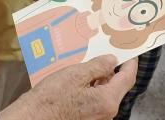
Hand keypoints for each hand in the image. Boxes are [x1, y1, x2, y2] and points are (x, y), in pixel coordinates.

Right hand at [0, 55, 137, 119]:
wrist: (35, 117)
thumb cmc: (51, 98)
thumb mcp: (75, 74)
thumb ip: (97, 66)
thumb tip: (112, 60)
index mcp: (107, 100)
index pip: (127, 78)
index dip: (130, 63)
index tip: (130, 52)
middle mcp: (107, 113)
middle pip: (117, 86)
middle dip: (113, 70)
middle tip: (106, 52)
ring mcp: (98, 117)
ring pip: (106, 93)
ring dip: (101, 78)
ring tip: (90, 63)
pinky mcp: (88, 118)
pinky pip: (97, 100)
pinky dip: (93, 87)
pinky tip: (82, 78)